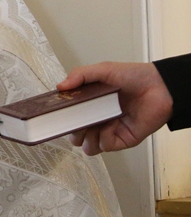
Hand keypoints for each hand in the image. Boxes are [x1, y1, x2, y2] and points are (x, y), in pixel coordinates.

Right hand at [57, 62, 172, 154]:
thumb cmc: (132, 76)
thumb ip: (79, 75)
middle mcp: (96, 120)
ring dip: (87, 137)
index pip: (67, 119)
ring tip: (95, 122)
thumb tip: (60, 87)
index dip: (61, 119)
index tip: (57, 114)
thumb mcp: (102, 70)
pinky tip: (111, 122)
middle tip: (78, 119)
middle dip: (73, 131)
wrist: (159, 86)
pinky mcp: (122, 140)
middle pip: (74, 137)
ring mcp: (109, 131)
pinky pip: (105, 146)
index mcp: (88, 105)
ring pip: (87, 147)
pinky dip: (104, 136)